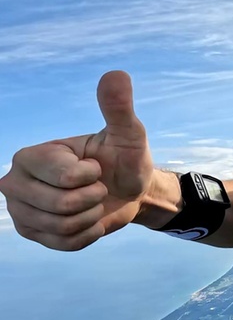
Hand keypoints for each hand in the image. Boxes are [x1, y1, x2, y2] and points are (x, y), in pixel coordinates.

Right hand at [0, 71, 153, 250]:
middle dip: (91, 200)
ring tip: (92, 204)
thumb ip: (118, 108)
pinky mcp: (32, 232)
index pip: (64, 179)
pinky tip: (89, 220)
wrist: (129, 193)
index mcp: (32, 155)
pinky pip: (64, 243)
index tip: (95, 167)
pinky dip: (86, 234)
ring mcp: (20, 209)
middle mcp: (15, 180)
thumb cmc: (125, 160)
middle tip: (96, 188)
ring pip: (60, 227)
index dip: (91, 178)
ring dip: (89, 218)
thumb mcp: (128, 135)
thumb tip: (117, 75)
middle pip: (59, 207)